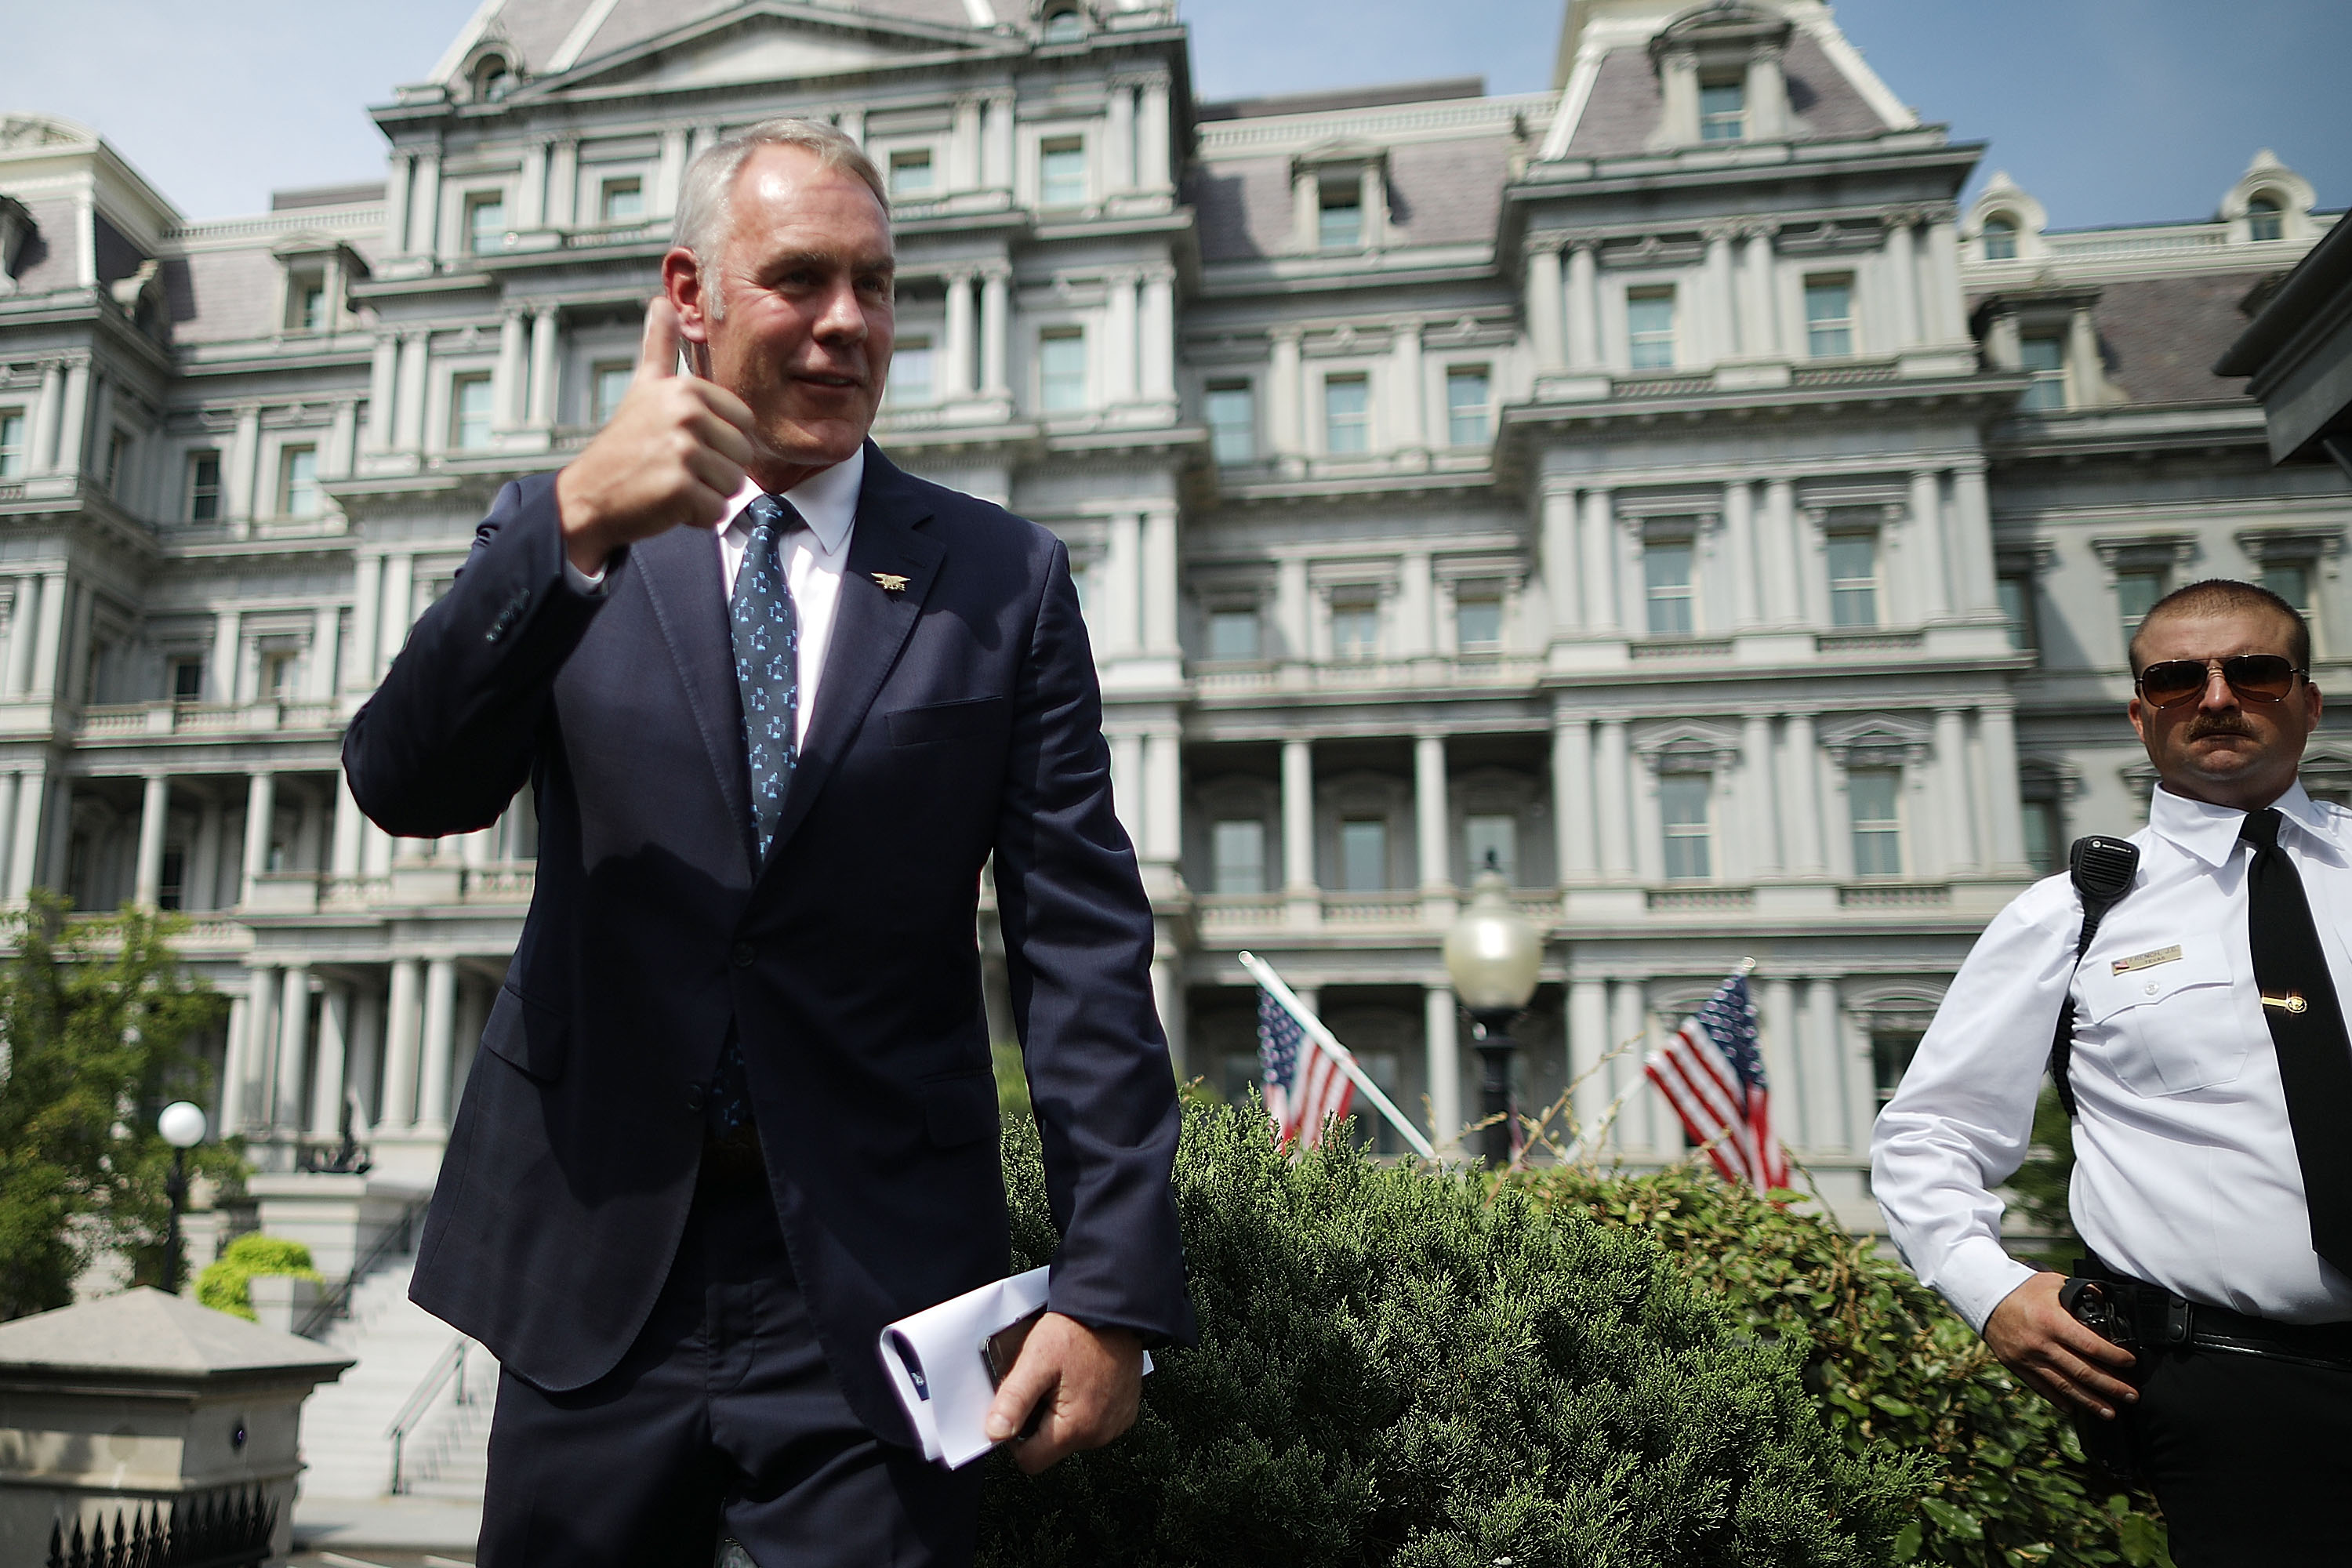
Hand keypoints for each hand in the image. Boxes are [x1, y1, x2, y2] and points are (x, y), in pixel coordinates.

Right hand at [553, 297, 759, 575]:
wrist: (589, 493)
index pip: (745, 424)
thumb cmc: (625, 444)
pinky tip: (666, 503)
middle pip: (743, 456)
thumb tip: (660, 301)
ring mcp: (683, 450)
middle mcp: (686, 413)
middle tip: (675, 467)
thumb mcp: (644, 387)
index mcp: (686, 389)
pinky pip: (717, 511)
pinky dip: (696, 517)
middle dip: (716, 471)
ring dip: (707, 494)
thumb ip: (659, 346)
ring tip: (671, 483)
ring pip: (734, 485)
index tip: (683, 442)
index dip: (720, 442)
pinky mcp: (680, 488)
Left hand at [982, 1311, 1142, 1473]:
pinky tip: (1081, 1380)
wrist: (1114, 1309)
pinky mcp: (1124, 1412)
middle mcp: (1100, 1434)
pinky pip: (1093, 1422)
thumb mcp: (1036, 1361)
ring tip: (1063, 1379)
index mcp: (1076, 1428)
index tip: (1016, 1409)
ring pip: (1072, 1435)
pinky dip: (1083, 1406)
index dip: (1014, 1439)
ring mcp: (1115, 1424)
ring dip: (1061, 1413)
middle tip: (1042, 1385)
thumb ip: (1013, 1401)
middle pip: (1051, 1447)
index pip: (1030, 1460)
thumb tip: (995, 1433)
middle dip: (1040, 1420)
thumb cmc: (1078, 1331)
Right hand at [1983, 1271, 2140, 1418]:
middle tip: (2132, 1396)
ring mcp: (2028, 1358)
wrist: (1983, 1296)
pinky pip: (2042, 1388)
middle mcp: (2041, 1344)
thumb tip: (2105, 1300)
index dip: (2114, 1356)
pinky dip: (2060, 1400)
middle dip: (2111, 1386)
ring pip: (2065, 1386)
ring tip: (2111, 1412)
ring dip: (2090, 1401)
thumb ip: (2080, 1291)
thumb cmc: (2021, 1287)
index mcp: (2052, 1321)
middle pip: (2082, 1371)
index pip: (2091, 1345)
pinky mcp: (2017, 1366)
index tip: (2130, 1362)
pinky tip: (2075, 1409)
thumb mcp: (2052, 1283)